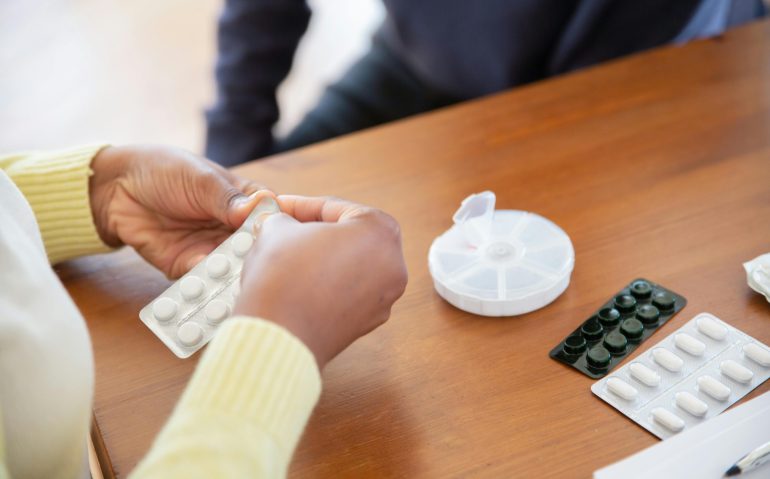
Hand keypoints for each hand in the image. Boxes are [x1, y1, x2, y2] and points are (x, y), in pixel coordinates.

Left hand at [89, 144, 270, 277]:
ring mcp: (213, 251)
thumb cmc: (164, 171)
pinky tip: (210, 286)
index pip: (274, 218)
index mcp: (246, 203)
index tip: (289, 238)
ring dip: (236, 277)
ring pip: (233, 270)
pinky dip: (208, 286)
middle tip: (264, 268)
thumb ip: (229, 199)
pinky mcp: (188, 268)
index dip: (283, 229)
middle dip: (260, 260)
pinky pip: (203, 282)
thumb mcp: (201, 179)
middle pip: (257, 250)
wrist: (117, 189)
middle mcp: (235, 230)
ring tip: (239, 282)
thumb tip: (260, 209)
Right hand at [234, 195, 407, 367]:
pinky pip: (346, 294)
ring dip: (320, 259)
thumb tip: (283, 224)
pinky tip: (297, 284)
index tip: (278, 207)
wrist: (278, 334)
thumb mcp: (278, 228)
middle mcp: (393, 265)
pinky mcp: (367, 324)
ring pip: (349, 267)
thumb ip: (285, 219)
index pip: (335, 208)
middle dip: (314, 232)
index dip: (299, 205)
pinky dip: (325, 286)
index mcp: (381, 231)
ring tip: (287, 256)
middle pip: (348, 237)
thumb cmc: (284, 275)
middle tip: (285, 230)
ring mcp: (384, 298)